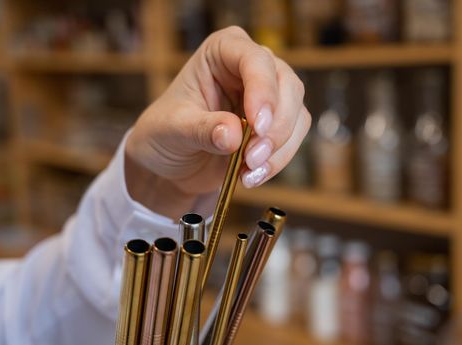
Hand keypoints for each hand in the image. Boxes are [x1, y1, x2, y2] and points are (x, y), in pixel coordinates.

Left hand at [125, 26, 310, 217]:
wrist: (171, 163)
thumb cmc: (165, 133)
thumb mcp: (173, 130)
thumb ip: (201, 129)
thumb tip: (233, 136)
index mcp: (222, 51)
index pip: (255, 60)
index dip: (262, 91)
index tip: (257, 126)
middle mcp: (251, 67)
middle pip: (287, 86)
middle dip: (276, 126)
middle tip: (252, 157)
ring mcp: (269, 95)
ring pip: (297, 113)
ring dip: (279, 147)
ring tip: (248, 171)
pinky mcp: (277, 123)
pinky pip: (293, 138)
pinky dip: (278, 160)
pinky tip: (252, 175)